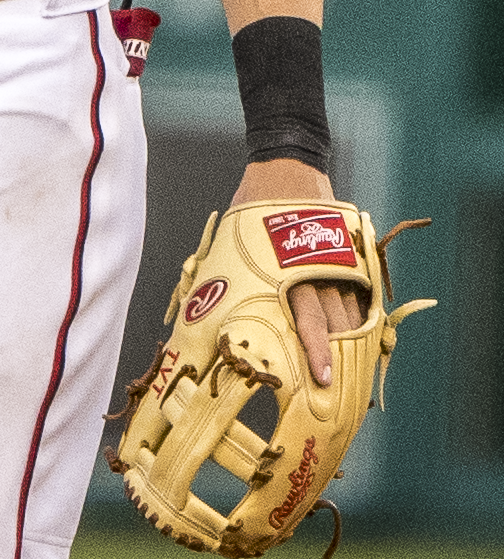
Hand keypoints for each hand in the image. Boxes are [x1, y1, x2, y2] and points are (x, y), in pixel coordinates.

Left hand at [230, 159, 363, 388]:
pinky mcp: (351, 253)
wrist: (285, 165)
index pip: (304, 324)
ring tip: (355, 376)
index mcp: (282, 272)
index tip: (318, 384)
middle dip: (337, 360)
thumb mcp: (228, 250)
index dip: (314, 356)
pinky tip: (366, 341)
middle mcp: (314, 270)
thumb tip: (193, 324)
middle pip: (333, 324)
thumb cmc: (249, 213)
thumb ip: (222, 286)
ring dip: (353, 345)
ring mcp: (337, 261)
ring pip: (352, 311)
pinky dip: (364, 318)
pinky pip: (362, 293)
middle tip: (340, 393)